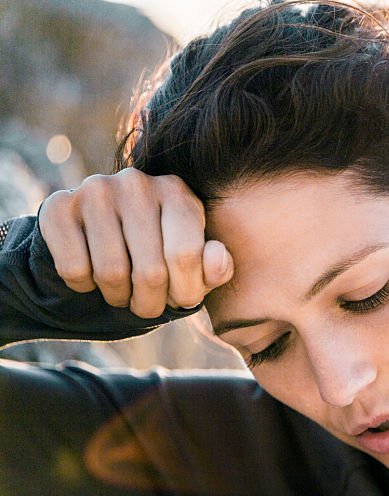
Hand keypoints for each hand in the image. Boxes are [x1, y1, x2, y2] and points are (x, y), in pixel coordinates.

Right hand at [38, 169, 233, 318]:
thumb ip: (216, 267)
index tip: (181, 300)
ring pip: (111, 273)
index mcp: (177, 192)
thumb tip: (217, 258)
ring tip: (123, 293)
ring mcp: (95, 191)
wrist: (96, 240)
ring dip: (118, 297)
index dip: (185, 291)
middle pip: (150, 271)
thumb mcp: (195, 263)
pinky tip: (92, 275)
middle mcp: (136, 184)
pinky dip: (84, 286)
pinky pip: (75, 268)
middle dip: (151, 303)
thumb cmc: (159, 254)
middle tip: (148, 305)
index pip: (186, 256)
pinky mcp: (58, 207)